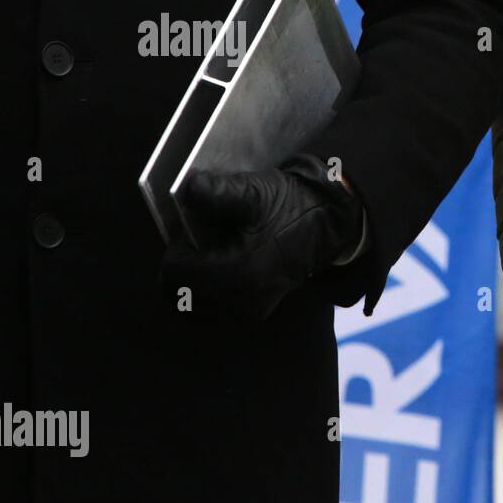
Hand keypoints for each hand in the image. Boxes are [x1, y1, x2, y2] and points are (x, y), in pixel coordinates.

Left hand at [161, 153, 363, 320]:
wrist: (328, 222)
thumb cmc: (291, 205)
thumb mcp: (255, 192)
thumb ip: (218, 192)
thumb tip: (186, 189)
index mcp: (235, 274)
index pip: (174, 273)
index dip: (175, 249)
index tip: (189, 232)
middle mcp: (239, 300)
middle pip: (178, 297)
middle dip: (178, 271)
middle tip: (194, 246)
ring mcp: (247, 310)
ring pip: (193, 308)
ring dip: (190, 284)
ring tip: (207, 257)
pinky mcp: (254, 312)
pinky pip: (213, 310)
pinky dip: (207, 292)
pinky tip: (222, 267)